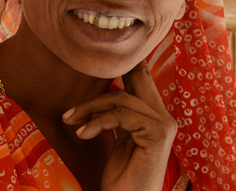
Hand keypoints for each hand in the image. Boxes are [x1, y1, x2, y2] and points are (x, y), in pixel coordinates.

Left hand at [62, 61, 177, 190]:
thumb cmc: (122, 178)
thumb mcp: (118, 138)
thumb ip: (118, 114)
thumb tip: (106, 88)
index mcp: (155, 117)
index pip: (142, 82)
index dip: (128, 66)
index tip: (104, 59)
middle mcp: (164, 117)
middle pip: (135, 81)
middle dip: (108, 75)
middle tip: (87, 66)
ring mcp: (164, 125)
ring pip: (122, 98)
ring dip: (90, 107)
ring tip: (70, 120)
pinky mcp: (158, 133)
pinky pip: (121, 114)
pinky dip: (97, 121)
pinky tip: (83, 133)